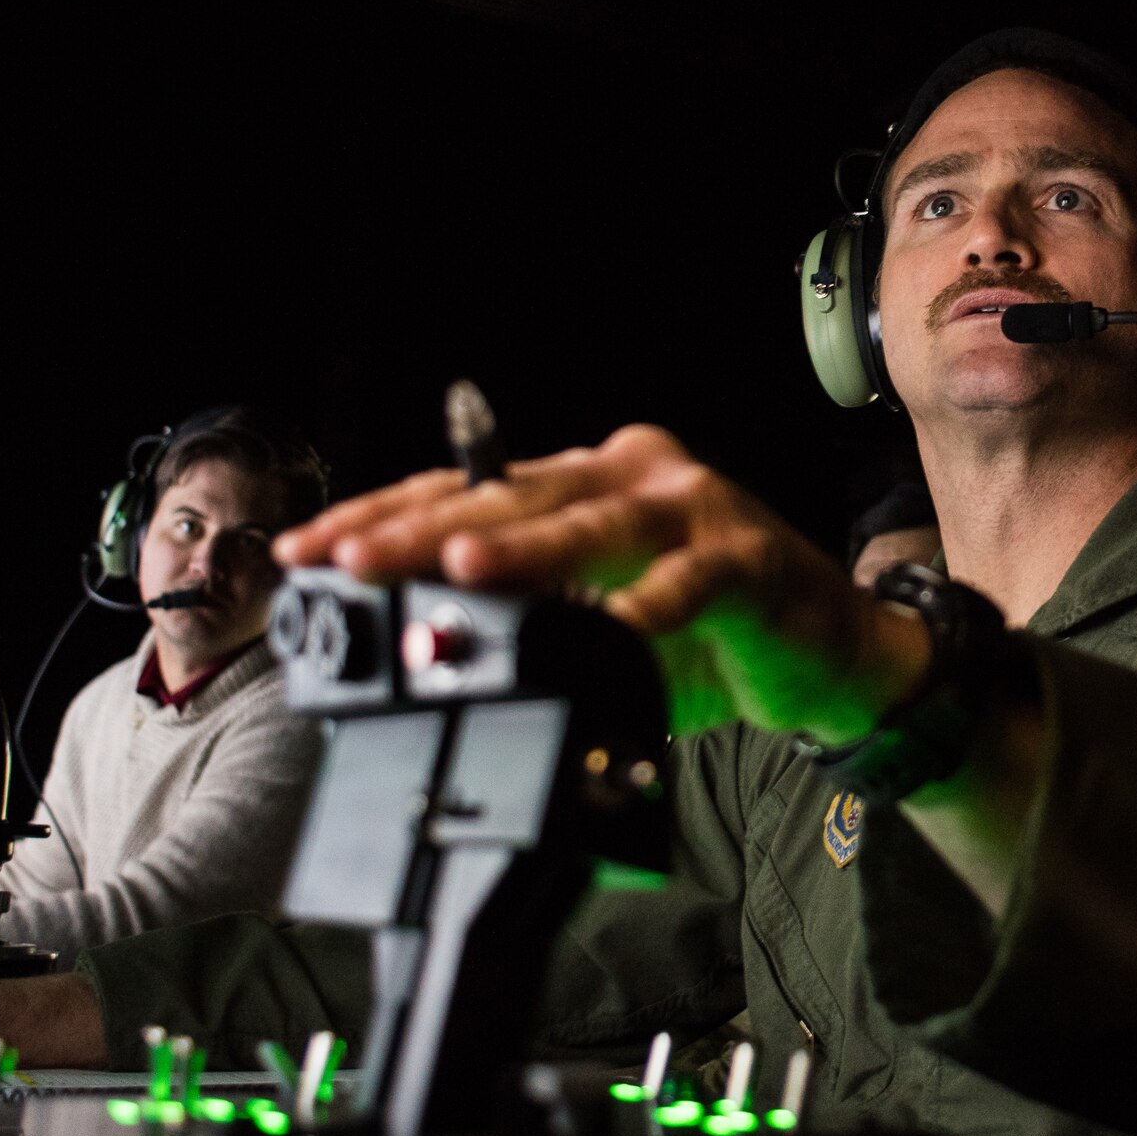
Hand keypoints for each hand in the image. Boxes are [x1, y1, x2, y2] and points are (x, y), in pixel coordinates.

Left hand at [275, 424, 928, 740]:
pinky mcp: (748, 559)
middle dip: (418, 530)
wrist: (830, 658)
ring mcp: (692, 510)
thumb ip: (519, 618)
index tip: (306, 550)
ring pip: (591, 524)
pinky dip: (645, 610)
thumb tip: (408, 642)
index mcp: (579, 483)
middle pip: (508, 494)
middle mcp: (629, 477)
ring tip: (456, 564)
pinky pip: (686, 586)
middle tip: (347, 556)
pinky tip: (607, 629)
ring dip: (522, 548)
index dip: (381, 516)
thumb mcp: (590, 623)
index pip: (462, 489)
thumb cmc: (702, 639)